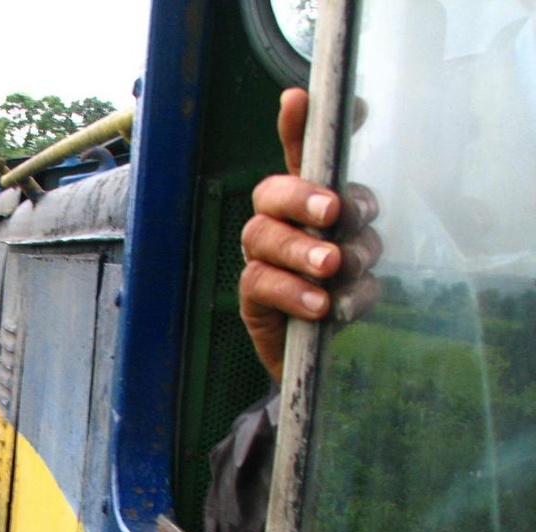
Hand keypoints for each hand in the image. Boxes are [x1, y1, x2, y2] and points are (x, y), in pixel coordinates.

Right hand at [238, 88, 378, 380]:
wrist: (318, 353)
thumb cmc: (338, 293)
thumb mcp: (360, 255)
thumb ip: (358, 222)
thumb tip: (355, 199)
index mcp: (308, 203)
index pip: (300, 156)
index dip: (296, 126)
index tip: (298, 97)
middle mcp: (277, 223)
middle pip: (272, 193)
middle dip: (301, 196)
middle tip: (332, 211)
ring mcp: (259, 259)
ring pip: (266, 239)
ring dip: (304, 250)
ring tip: (333, 265)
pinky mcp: (251, 299)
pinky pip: (263, 286)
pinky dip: (296, 294)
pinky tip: (321, 305)